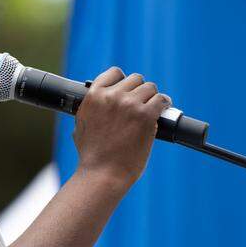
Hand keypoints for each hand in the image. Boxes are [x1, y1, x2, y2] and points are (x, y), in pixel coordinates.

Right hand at [73, 67, 172, 187]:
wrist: (102, 173)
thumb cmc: (91, 156)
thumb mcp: (81, 126)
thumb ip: (90, 110)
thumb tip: (97, 105)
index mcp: (94, 96)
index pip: (114, 73)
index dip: (124, 81)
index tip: (128, 90)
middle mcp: (112, 96)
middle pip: (135, 79)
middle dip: (139, 91)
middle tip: (142, 104)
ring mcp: (129, 105)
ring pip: (150, 87)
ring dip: (152, 97)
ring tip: (154, 107)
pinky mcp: (145, 116)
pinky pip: (161, 100)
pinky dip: (165, 104)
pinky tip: (164, 109)